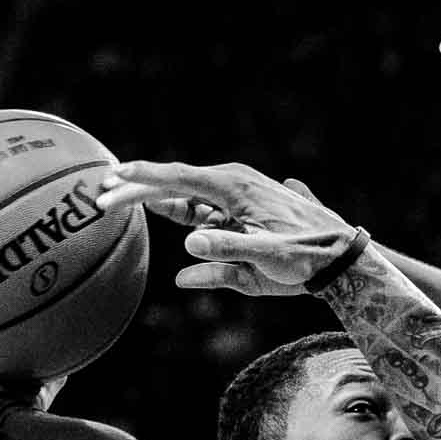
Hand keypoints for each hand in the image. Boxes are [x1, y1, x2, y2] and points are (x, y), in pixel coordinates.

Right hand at [95, 163, 358, 295]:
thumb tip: (188, 244)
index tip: (109, 181)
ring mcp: (235, 194)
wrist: (339, 255)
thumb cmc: (305, 256)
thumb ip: (227, 254)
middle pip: (174, 182)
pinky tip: (154, 205)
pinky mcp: (239, 209)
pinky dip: (176, 206)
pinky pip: (201, 206)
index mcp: (234, 188)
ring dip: (153, 195)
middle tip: (101, 192)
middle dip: (137, 186)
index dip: (141, 182)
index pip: (176, 179)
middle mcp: (231, 184)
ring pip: (185, 193)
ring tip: (115, 193)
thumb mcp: (267, 260)